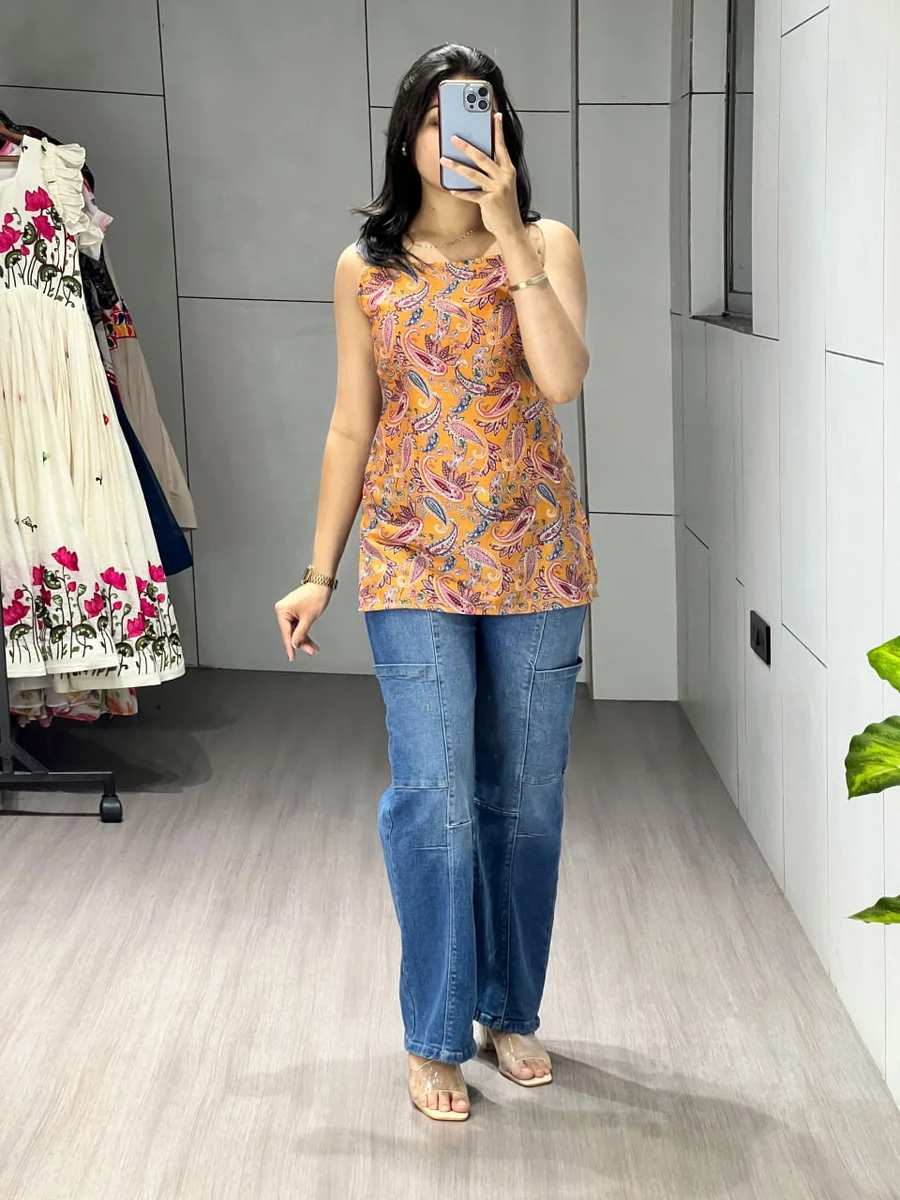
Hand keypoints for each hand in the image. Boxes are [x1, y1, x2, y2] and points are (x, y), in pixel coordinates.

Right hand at [274, 583, 331, 660]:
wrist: (322, 583)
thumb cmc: (316, 595)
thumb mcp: (308, 618)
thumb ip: (301, 633)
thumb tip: (295, 644)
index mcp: (282, 610)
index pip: (286, 633)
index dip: (290, 647)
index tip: (292, 657)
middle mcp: (283, 610)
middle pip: (291, 632)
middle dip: (302, 642)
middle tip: (311, 651)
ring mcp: (288, 610)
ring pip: (295, 630)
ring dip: (304, 639)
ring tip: (313, 648)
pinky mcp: (295, 610)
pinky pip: (298, 624)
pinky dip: (304, 632)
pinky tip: (310, 640)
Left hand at [441, 113, 523, 240]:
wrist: (511, 228)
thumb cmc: (504, 207)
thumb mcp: (502, 185)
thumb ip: (493, 172)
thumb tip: (477, 159)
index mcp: (508, 170)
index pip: (501, 147)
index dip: (498, 131)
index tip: (495, 116)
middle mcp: (504, 177)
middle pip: (483, 157)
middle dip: (467, 146)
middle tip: (453, 138)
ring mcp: (497, 189)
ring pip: (474, 174)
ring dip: (456, 166)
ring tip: (443, 160)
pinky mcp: (490, 201)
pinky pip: (471, 195)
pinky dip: (460, 192)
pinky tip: (451, 188)